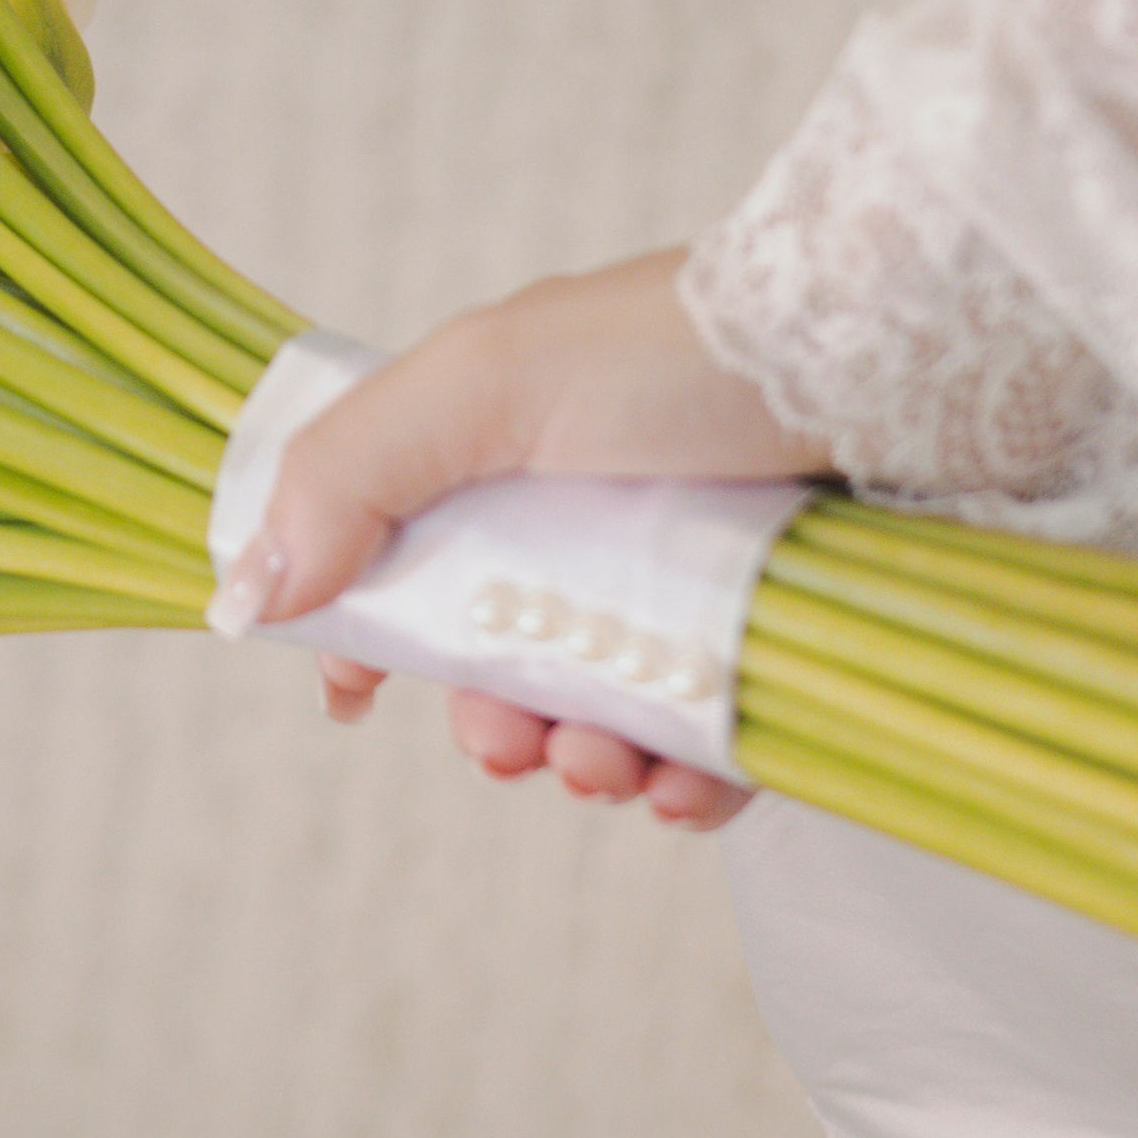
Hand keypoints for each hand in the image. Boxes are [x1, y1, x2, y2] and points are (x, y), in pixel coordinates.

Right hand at [225, 250, 830, 827]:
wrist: (892, 355)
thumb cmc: (680, 348)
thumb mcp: (486, 381)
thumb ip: (353, 473)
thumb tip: (245, 588)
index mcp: (508, 442)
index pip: (406, 546)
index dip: (370, 632)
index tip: (353, 699)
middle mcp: (595, 508)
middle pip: (505, 654)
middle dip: (491, 722)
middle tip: (509, 742)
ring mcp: (691, 571)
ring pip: (605, 711)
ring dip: (583, 765)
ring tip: (605, 769)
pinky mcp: (782, 628)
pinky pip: (715, 740)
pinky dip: (686, 780)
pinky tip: (685, 789)